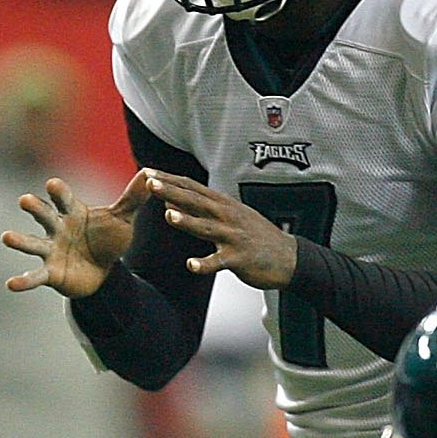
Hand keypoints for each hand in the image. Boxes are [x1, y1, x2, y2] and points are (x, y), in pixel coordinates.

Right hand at [3, 173, 148, 298]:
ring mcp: (51, 250)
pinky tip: (11, 284)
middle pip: (44, 215)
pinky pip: (35, 276)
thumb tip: (149, 173)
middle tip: (24, 200)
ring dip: (19, 241)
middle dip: (35, 208)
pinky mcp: (50, 273)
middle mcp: (57, 228)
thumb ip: (132, 198)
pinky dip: (23, 280)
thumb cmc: (107, 238)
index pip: (64, 198)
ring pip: (32, 243)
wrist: (104, 271)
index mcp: (73, 212)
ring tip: (6, 237)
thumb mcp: (122, 219)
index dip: (59, 191)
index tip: (52, 183)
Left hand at [146, 172, 299, 288]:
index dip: (169, 180)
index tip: (147, 173)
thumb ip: (202, 208)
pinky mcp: (240, 258)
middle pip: (195, 201)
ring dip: (187, 221)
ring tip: (168, 215)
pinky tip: (191, 265)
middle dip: (171, 191)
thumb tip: (173, 199)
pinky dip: (205, 264)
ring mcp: (233, 236)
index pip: (191, 188)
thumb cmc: (256, 237)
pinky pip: (219, 262)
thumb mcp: (230, 216)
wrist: (289, 258)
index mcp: (222, 205)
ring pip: (206, 227)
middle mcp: (227, 216)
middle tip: (150, 183)